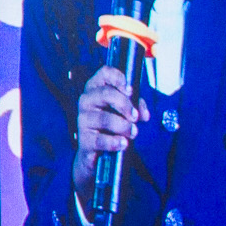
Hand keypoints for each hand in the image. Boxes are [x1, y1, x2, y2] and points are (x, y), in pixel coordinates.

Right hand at [73, 63, 148, 186]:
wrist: (98, 152)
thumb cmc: (112, 126)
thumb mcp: (126, 112)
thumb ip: (136, 107)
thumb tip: (142, 113)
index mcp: (97, 89)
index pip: (104, 73)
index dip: (117, 78)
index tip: (130, 89)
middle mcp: (87, 101)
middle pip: (105, 94)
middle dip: (125, 105)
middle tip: (135, 116)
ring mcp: (83, 120)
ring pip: (104, 118)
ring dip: (124, 126)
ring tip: (133, 133)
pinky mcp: (84, 139)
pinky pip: (100, 140)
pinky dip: (115, 142)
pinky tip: (123, 144)